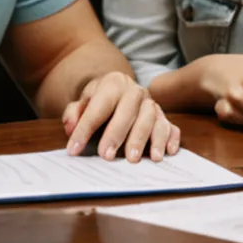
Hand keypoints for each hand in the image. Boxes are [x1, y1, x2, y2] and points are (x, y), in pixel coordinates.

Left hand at [61, 71, 180, 161]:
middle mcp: (136, 91)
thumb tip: (71, 127)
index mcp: (114, 83)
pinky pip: (171, 126)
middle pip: (129, 111)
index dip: (85, 128)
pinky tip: (166, 152)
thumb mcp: (83, 101)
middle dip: (117, 134)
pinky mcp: (164, 117)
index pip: (99, 106)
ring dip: (145, 139)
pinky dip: (170, 139)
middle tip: (107, 156)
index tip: (74, 149)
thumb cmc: (100, 101)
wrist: (119, 89)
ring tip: (135, 159)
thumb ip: (74, 112)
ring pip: (152, 118)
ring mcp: (152, 104)